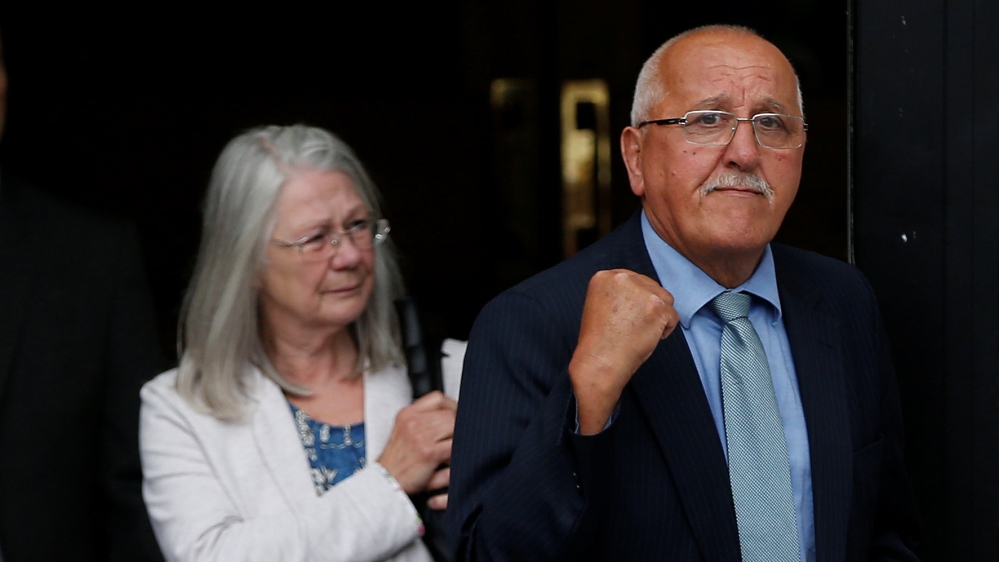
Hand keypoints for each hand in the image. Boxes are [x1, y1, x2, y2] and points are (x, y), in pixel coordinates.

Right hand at [377, 391, 455, 494]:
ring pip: (454, 426)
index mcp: (407, 414)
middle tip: (454, 438)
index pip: (437, 398)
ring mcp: (421, 436)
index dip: (452, 406)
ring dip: (457, 439)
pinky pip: (453, 445)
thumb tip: (453, 415)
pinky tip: (448, 460)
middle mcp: (413, 422)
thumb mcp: (404, 432)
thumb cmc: (396, 462)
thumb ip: (424, 421)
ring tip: (449, 450)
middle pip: (449, 413)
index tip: (456, 415)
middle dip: (457, 426)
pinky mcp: (429, 452)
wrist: (384, 482)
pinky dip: (456, 452)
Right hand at [569, 269, 677, 433]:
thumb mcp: (601, 306)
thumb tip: (644, 294)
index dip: (636, 300)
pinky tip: (646, 338)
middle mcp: (623, 278)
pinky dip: (664, 330)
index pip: (634, 280)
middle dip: (648, 308)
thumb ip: (620, 294)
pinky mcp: (658, 306)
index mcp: (604, 277)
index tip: (631, 316)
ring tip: (638, 332)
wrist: (599, 361)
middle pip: (652, 287)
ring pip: (665, 300)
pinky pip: (673, 317)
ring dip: (658, 317)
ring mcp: (642, 291)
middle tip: (634, 328)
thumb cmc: (599, 342)